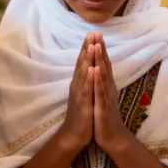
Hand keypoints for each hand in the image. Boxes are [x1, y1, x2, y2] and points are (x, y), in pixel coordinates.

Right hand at [59, 34, 94, 151]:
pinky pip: (86, 90)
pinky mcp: (83, 104)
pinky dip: (88, 79)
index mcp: (80, 82)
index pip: (84, 61)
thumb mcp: (85, 94)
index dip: (88, 47)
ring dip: (87, 59)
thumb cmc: (82, 114)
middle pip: (82, 63)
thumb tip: (89, 68)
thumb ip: (86, 81)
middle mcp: (78, 85)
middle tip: (91, 32)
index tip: (93, 33)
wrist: (74, 134)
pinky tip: (91, 69)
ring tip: (91, 45)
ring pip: (83, 73)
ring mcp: (79, 94)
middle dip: (87, 48)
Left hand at [93, 34, 130, 155]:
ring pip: (102, 75)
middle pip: (104, 65)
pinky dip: (97, 80)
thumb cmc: (105, 119)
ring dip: (99, 60)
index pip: (103, 64)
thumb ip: (102, 85)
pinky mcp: (102, 107)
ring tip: (96, 45)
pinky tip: (95, 70)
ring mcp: (106, 97)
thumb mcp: (102, 99)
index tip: (96, 34)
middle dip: (100, 49)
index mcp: (106, 86)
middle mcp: (107, 88)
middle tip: (97, 33)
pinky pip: (99, 92)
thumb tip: (99, 72)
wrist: (113, 139)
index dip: (100, 49)